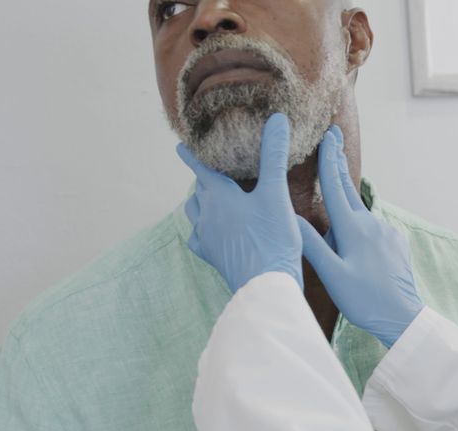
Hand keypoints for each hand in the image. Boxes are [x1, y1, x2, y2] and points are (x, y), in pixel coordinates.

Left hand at [179, 114, 303, 292]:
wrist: (265, 284)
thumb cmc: (272, 238)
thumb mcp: (276, 193)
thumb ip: (274, 155)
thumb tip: (277, 120)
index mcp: (219, 196)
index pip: (201, 168)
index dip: (191, 156)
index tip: (180, 146)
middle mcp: (207, 215)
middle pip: (198, 191)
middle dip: (201, 179)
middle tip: (206, 171)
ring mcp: (207, 238)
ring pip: (195, 213)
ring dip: (199, 203)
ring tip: (207, 199)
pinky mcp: (213, 257)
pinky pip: (199, 239)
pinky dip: (201, 231)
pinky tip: (209, 233)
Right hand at [300, 126, 424, 347]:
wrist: (403, 316)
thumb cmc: (364, 300)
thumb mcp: (332, 275)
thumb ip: (311, 245)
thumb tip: (290, 217)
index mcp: (353, 229)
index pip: (336, 187)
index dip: (329, 160)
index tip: (327, 135)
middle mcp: (371, 224)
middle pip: (349, 189)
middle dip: (339, 163)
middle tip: (334, 136)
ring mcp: (385, 233)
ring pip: (359, 210)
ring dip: (346, 197)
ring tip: (336, 185)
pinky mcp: (394, 243)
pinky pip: (370, 226)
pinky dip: (358, 221)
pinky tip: (354, 231)